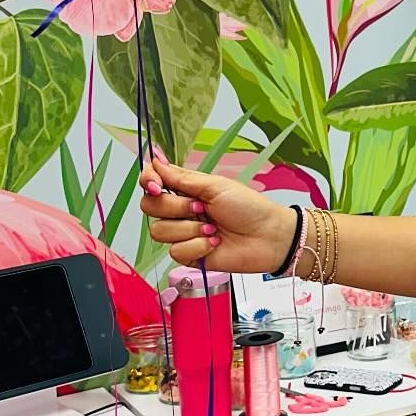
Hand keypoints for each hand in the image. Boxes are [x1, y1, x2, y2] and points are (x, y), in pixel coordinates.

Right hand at [138, 158, 295, 272]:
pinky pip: (175, 251)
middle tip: (201, 207)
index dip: (148, 181)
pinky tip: (214, 242)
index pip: (152, 182)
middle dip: (175, 207)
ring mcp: (184, 233)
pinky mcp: (189, 254)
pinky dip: (197, 246)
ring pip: (160, 231)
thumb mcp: (215, 186)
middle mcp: (181, 210)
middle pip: (150, 207)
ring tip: (212, 228)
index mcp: (186, 189)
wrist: (268, 237)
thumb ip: (181, 178)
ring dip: (189, 229)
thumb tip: (156, 162)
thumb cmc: (249, 208)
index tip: (156, 185)